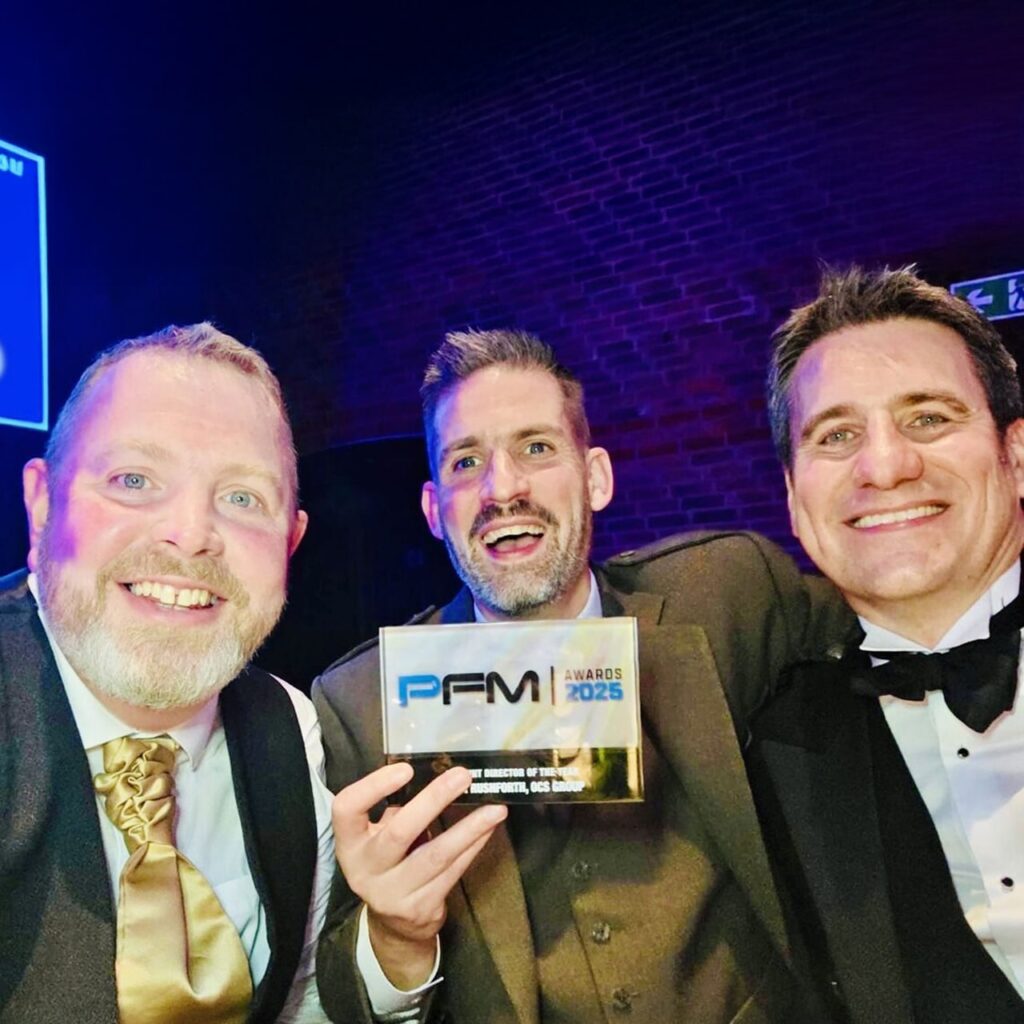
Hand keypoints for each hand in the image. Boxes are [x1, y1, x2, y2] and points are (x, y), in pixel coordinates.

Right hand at [332, 762, 506, 988]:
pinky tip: (489, 828)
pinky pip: (453, 871)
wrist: (392, 926)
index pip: (347, 809)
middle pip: (399, 832)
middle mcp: (365, 870)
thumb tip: (436, 774)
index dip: (373, 787)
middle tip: (462, 776)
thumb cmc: (387, 862)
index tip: (405, 768)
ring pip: (436, 855)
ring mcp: (393, 893)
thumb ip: (395, 810)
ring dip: (469, 828)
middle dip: (433, 801)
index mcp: (349, 843)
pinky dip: (474, 846)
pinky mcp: (421, 908)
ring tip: (495, 808)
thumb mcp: (377, 837)